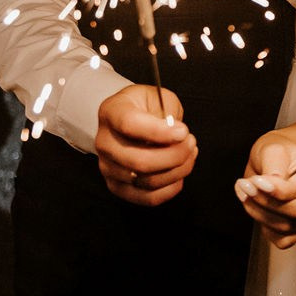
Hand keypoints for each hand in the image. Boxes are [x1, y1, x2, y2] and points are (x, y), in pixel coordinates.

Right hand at [95, 85, 197, 204]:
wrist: (129, 118)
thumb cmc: (146, 106)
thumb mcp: (159, 97)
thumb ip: (167, 114)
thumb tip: (177, 138)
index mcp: (111, 112)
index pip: (130, 125)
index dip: (159, 131)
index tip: (183, 131)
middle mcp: (104, 141)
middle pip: (139, 160)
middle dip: (174, 155)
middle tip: (191, 143)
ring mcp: (107, 167)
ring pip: (146, 181)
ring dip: (176, 171)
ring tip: (189, 155)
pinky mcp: (116, 187)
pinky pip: (147, 198)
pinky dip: (169, 189)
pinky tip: (179, 175)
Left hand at [235, 135, 295, 249]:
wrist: (277, 161)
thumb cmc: (278, 154)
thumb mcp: (273, 148)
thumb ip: (274, 163)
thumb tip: (274, 181)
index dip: (273, 190)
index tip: (253, 182)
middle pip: (295, 212)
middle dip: (265, 203)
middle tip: (245, 188)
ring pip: (287, 227)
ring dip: (260, 214)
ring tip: (246, 194)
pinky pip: (284, 240)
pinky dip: (267, 229)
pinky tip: (259, 211)